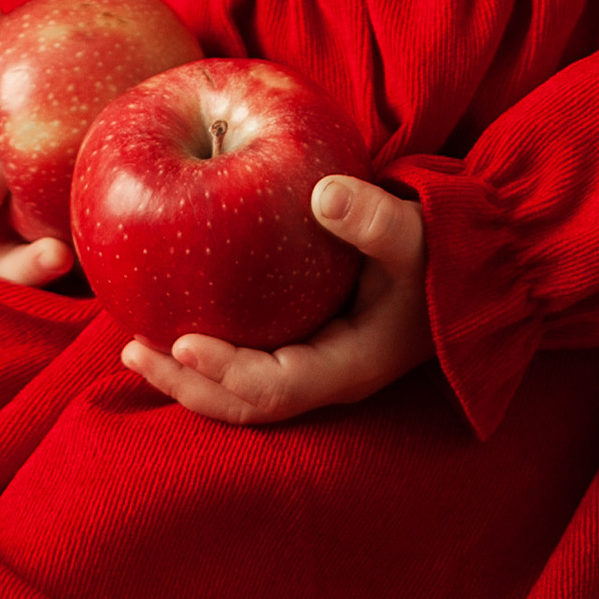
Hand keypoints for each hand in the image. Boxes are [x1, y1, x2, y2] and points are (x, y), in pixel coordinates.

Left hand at [119, 175, 431, 426]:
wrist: (466, 269)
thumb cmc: (442, 251)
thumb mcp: (415, 234)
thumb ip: (374, 220)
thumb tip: (320, 194)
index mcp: (349, 364)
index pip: (277, 388)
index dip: (227, 370)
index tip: (181, 340)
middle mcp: (326, 376)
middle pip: (243, 404)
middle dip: (187, 383)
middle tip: (132, 349)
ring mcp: (313, 366)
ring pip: (238, 392)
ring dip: (186, 374)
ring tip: (133, 344)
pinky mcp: (302, 346)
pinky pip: (245, 361)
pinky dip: (204, 350)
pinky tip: (166, 316)